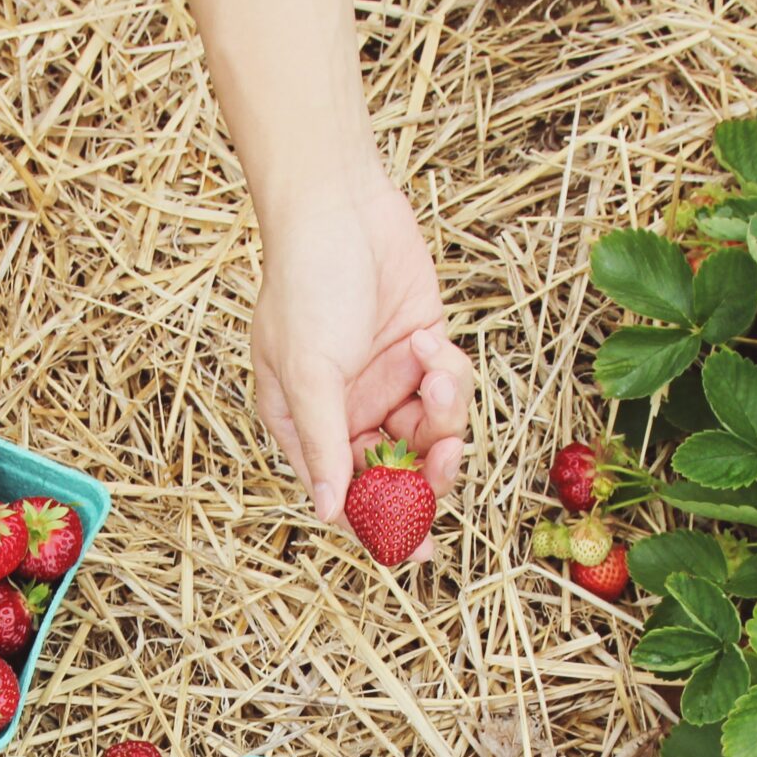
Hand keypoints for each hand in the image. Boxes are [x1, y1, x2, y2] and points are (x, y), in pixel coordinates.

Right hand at [251, 169, 469, 558]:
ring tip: (435, 371)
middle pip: (400, 475)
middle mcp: (349, 415)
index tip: (416, 551)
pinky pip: (450, 391)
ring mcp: (389, 386)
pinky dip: (448, 372)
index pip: (347, 495)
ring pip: (433, 435)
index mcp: (308, 428)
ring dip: (444, 412)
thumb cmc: (305, 282)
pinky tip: (428, 339)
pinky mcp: (424, 355)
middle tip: (446, 460)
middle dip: (427, 472)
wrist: (339, 205)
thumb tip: (327, 512)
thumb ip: (324, 444)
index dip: (381, 527)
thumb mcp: (307, 371)